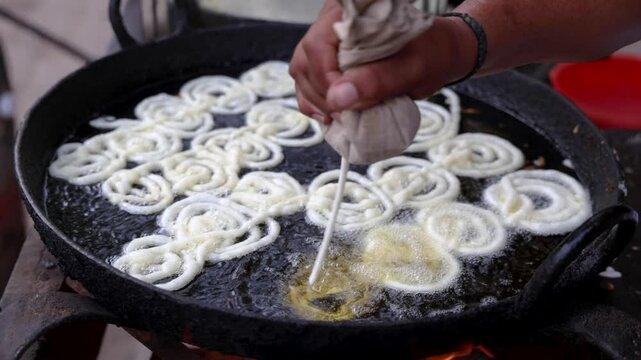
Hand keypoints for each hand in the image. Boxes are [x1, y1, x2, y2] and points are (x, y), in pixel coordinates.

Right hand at [290, 1, 477, 122]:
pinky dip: (313, 100)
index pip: (318, 47)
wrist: (439, 51)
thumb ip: (377, 81)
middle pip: (305, 60)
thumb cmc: (431, 55)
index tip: (345, 108)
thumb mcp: (412, 69)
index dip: (326, 82)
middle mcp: (334, 20)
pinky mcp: (328, 56)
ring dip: (316, 100)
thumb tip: (338, 99)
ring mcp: (328, 38)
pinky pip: (306, 77)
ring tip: (339, 118)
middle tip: (345, 116)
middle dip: (321, 95)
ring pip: (301, 70)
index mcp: (353, 13)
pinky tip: (329, 115)